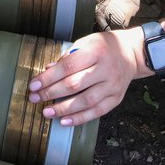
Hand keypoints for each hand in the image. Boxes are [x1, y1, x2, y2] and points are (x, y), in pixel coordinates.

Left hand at [27, 27, 151, 126]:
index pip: (68, 67)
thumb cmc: (104, 46)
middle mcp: (106, 69)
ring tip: (47, 112)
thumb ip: (67, 57)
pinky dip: (80, 118)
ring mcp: (112, 86)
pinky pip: (97, 112)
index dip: (49, 77)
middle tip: (34, 98)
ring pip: (85, 101)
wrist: (132, 53)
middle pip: (75, 85)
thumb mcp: (86, 43)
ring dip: (63, 109)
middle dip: (51, 93)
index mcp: (96, 51)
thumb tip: (48, 70)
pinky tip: (65, 121)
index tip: (33, 85)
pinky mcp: (116, 98)